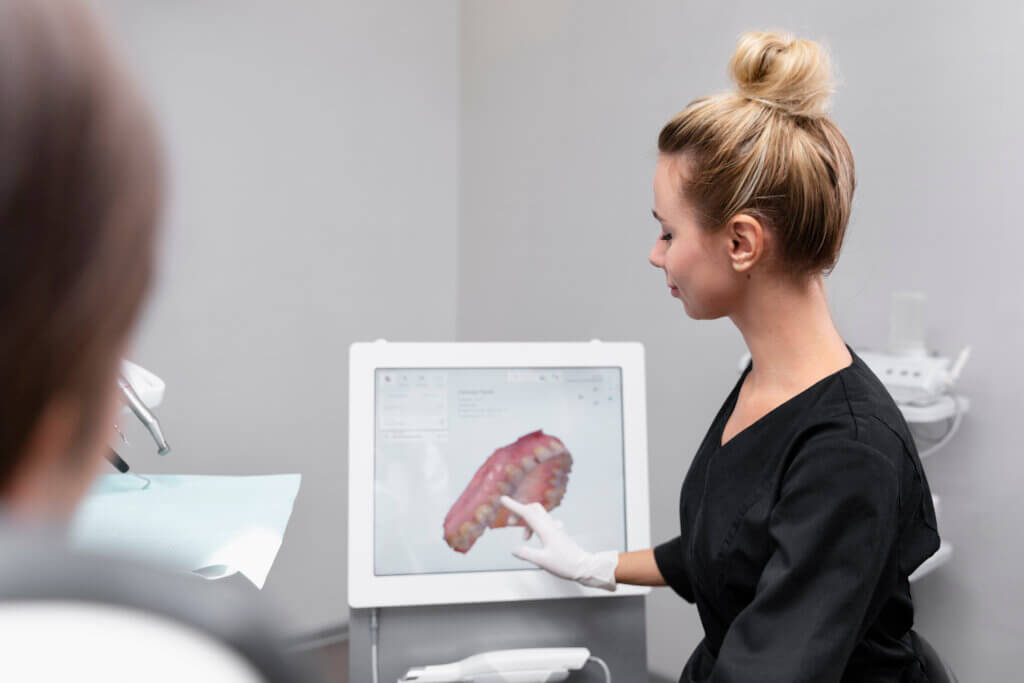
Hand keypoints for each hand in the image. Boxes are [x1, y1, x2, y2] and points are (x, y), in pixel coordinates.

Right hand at [499, 496, 617, 590]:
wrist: (583, 566)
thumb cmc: (565, 564)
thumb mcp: (542, 561)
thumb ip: (526, 553)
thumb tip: (514, 549)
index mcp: (545, 530)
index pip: (527, 513)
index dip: (513, 506)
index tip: (503, 499)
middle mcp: (551, 525)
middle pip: (533, 509)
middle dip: (520, 512)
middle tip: (511, 523)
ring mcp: (556, 528)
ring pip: (539, 515)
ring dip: (527, 522)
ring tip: (524, 538)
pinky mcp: (558, 532)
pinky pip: (545, 522)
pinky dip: (536, 525)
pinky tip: (536, 535)